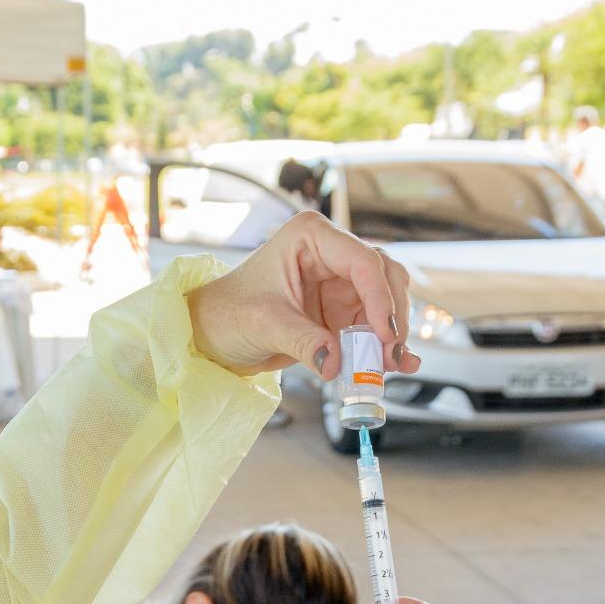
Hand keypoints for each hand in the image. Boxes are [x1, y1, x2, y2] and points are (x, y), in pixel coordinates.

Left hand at [186, 211, 419, 377]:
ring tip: (391, 366)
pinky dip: (383, 346)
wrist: (210, 335)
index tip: (384, 333)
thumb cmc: (227, 313)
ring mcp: (338, 283)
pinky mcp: (339, 311)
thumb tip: (338, 363)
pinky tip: (395, 366)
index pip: (362, 260)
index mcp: (310, 237)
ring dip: (391, 335)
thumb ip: (304, 341)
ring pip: (384, 304)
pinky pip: (372, 327)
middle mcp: (330, 254)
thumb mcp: (264, 325)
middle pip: (383, 277)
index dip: (380, 296)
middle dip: (391, 316)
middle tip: (391, 354)